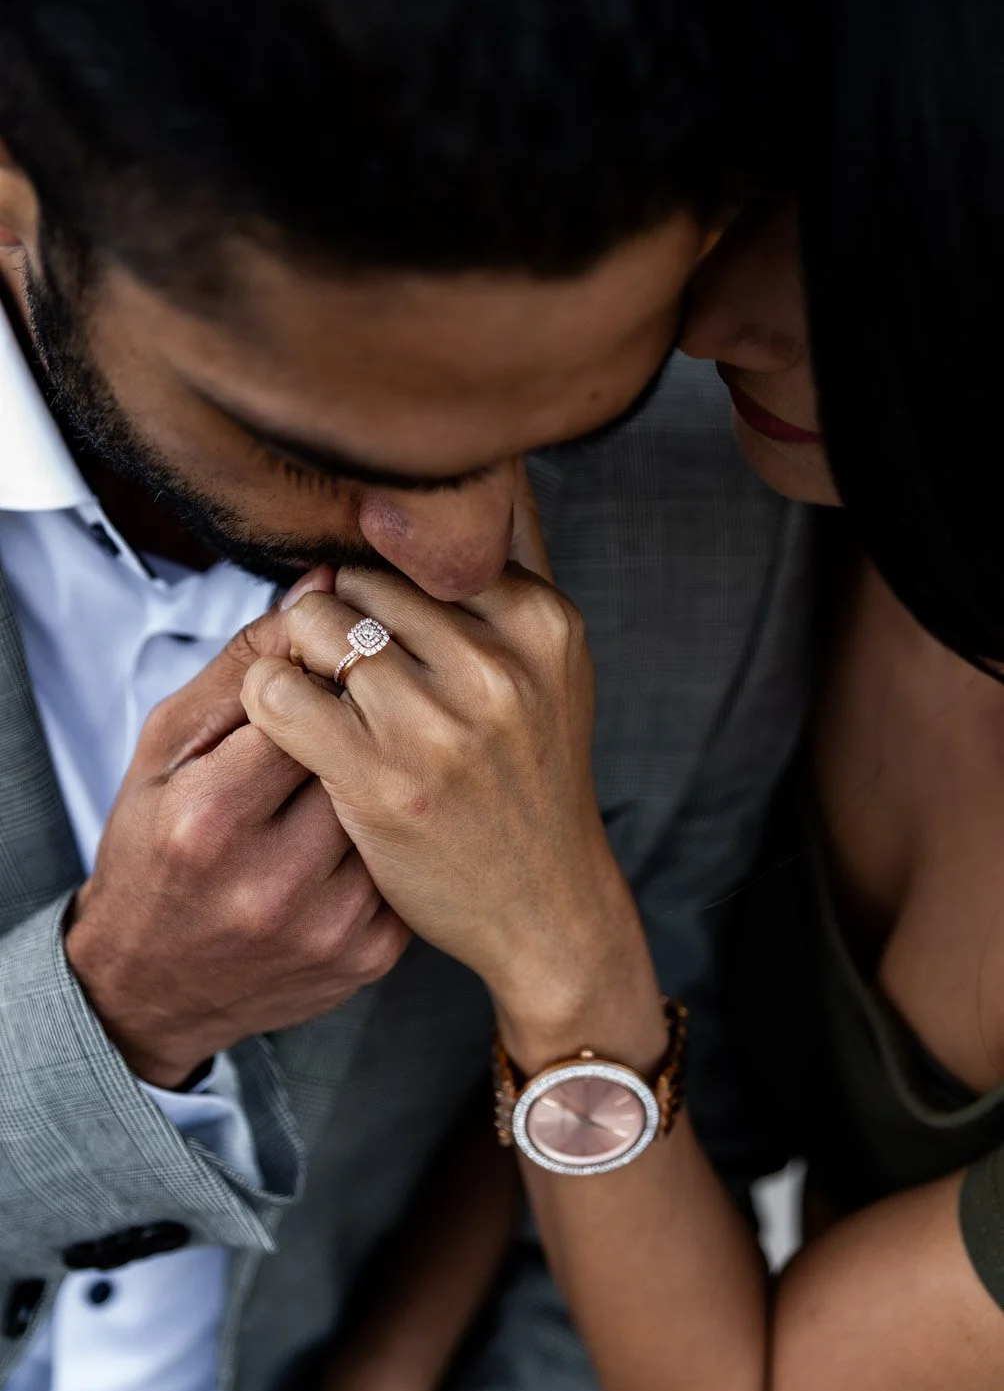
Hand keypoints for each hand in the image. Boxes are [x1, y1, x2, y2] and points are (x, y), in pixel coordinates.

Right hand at [66, 575, 408, 1087]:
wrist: (157, 985)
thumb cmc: (157, 848)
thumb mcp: (168, 750)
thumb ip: (245, 666)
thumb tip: (324, 587)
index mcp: (211, 816)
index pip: (305, 699)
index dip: (330, 662)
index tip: (335, 654)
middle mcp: (274, 879)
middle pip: (364, 747)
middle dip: (370, 709)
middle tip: (368, 698)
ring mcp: (332, 923)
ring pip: (400, 798)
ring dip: (398, 761)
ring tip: (380, 751)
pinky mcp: (373, 952)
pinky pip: (413, 855)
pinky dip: (407, 824)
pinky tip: (389, 812)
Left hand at [241, 560, 652, 1034]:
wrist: (547, 906)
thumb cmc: (530, 780)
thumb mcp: (548, 669)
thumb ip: (503, 580)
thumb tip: (463, 483)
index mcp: (542, 623)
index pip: (419, 549)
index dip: (381, 585)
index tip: (381, 630)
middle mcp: (499, 666)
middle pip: (360, 579)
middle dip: (338, 616)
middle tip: (347, 672)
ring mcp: (442, 725)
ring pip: (313, 623)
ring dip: (300, 656)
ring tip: (324, 698)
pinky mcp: (383, 781)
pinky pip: (278, 690)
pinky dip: (268, 697)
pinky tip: (292, 727)